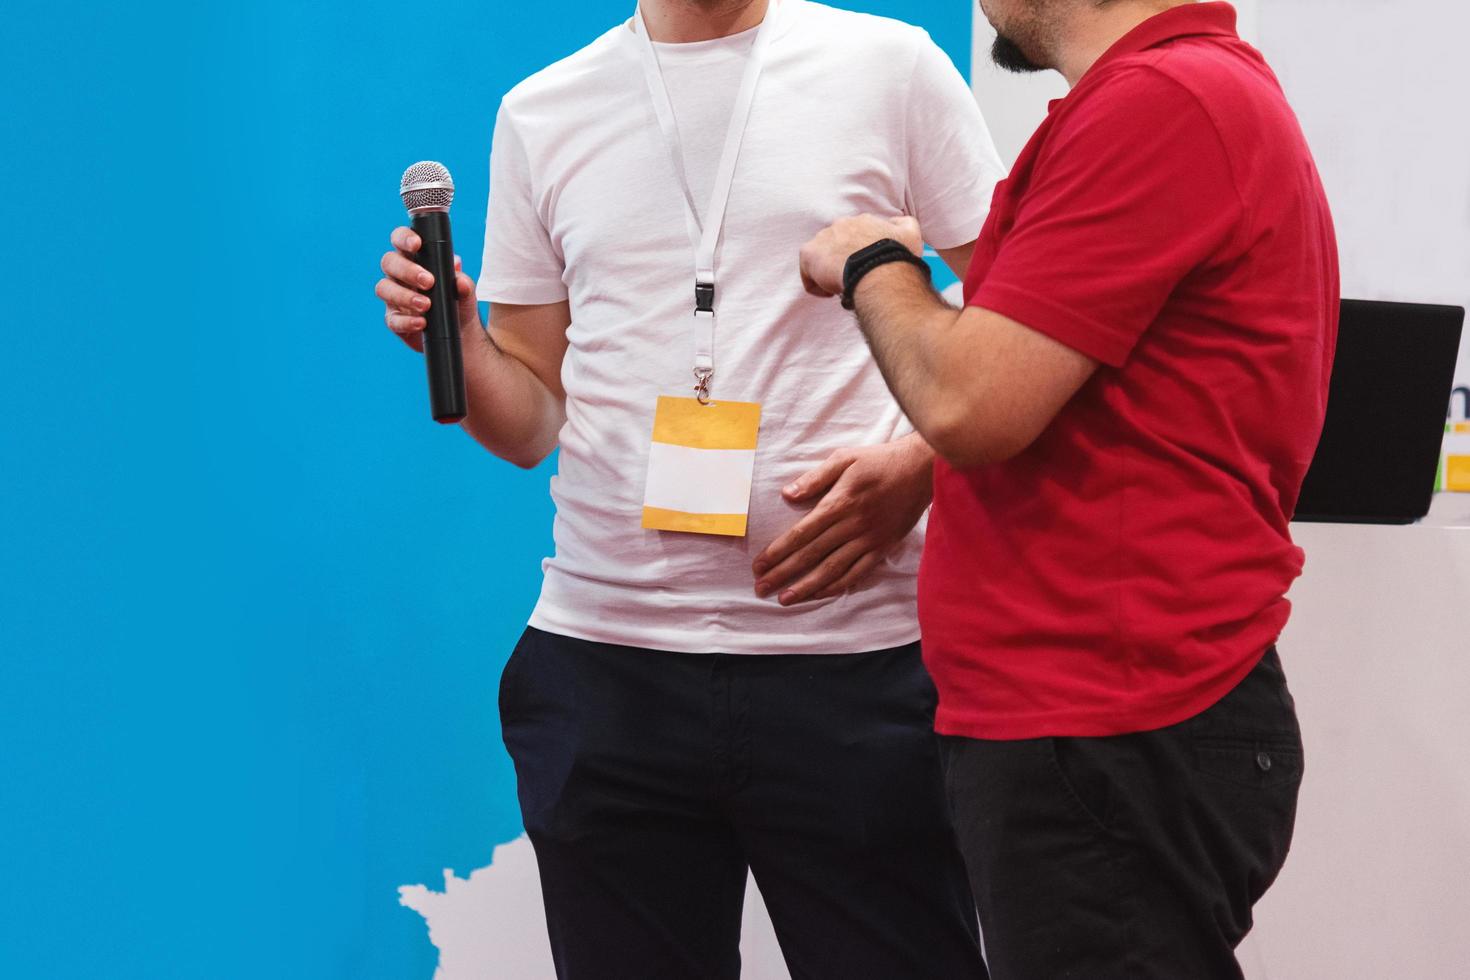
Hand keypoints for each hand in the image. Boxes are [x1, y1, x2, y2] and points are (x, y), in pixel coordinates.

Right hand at [376, 227, 481, 351]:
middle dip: (407, 270)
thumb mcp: (466, 292)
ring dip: (404, 296)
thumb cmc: (459, 303)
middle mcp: (399, 275)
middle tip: (428, 281)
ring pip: (383, 288)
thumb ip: (464, 284)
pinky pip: (392, 319)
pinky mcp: (394, 320)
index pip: (401, 240)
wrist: (461, 333)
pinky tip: (421, 323)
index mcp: (414, 259)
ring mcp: (394, 297)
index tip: (417, 244)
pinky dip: (406, 321)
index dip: (404, 238)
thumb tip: (460, 280)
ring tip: (426, 305)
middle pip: (389, 262)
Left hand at [752, 437, 933, 605]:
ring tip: (786, 599)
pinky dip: (838, 585)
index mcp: (839, 502)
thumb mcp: (844, 458)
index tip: (759, 565)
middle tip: (762, 588)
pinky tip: (820, 593)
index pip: (802, 533)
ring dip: (807, 586)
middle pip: (812, 555)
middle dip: (784, 573)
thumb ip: (815, 478)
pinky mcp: (883, 547)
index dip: (778, 551)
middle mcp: (853, 524)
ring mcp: (869, 539)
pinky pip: (858, 572)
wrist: (922, 469)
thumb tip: (786, 494)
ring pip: (833, 568)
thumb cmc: (879, 461)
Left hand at [799, 214, 923, 298]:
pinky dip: (816, 285)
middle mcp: (841, 224)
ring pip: (821, 257)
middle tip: (854, 278)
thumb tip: (896, 222)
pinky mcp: (810, 254)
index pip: (855, 234)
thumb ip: (904, 224)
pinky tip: (831, 294)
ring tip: (842, 287)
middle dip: (843, 260)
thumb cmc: (896, 258)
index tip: (865, 267)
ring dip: (829, 272)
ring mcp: (823, 238)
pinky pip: (807, 272)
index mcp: (863, 220)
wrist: (879, 272)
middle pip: (836, 244)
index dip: (859, 253)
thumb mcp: (911, 235)